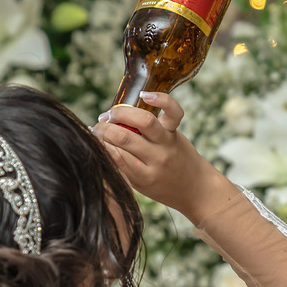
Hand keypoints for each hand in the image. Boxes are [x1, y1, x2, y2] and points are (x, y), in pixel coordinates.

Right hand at [92, 91, 233, 222]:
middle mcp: (156, 159)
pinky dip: (161, 99)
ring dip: (121, 113)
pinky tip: (144, 96)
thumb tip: (99, 143)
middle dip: (104, 129)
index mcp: (142, 176)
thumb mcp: (137, 185)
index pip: (114, 156)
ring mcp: (167, 143)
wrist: (196, 189)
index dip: (98, 143)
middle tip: (97, 127)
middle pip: (123, 138)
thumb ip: (121, 167)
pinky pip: (173, 111)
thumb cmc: (161, 187)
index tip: (91, 139)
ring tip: (111, 114)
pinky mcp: (176, 131)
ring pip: (144, 121)